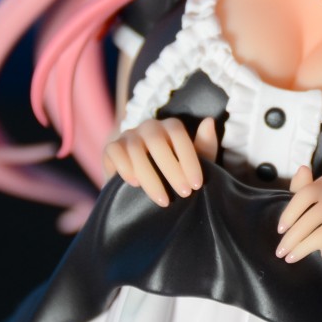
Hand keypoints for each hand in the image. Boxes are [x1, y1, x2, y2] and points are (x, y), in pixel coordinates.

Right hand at [104, 117, 218, 207]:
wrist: (143, 190)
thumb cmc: (174, 174)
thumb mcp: (193, 164)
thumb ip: (204, 145)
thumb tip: (210, 121)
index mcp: (170, 127)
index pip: (179, 135)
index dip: (189, 159)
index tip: (197, 185)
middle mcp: (149, 127)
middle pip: (156, 141)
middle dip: (172, 170)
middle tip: (184, 194)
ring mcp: (128, 135)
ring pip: (135, 149)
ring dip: (150, 177)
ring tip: (163, 200)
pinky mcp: (111, 148)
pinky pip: (114, 151)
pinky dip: (124, 167)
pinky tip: (135, 184)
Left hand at [274, 164, 321, 272]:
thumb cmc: (319, 223)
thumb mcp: (305, 207)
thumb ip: (301, 189)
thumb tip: (303, 169)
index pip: (307, 192)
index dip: (290, 212)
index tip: (280, 230)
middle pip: (315, 214)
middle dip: (294, 236)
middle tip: (282, 252)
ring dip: (307, 246)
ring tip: (294, 257)